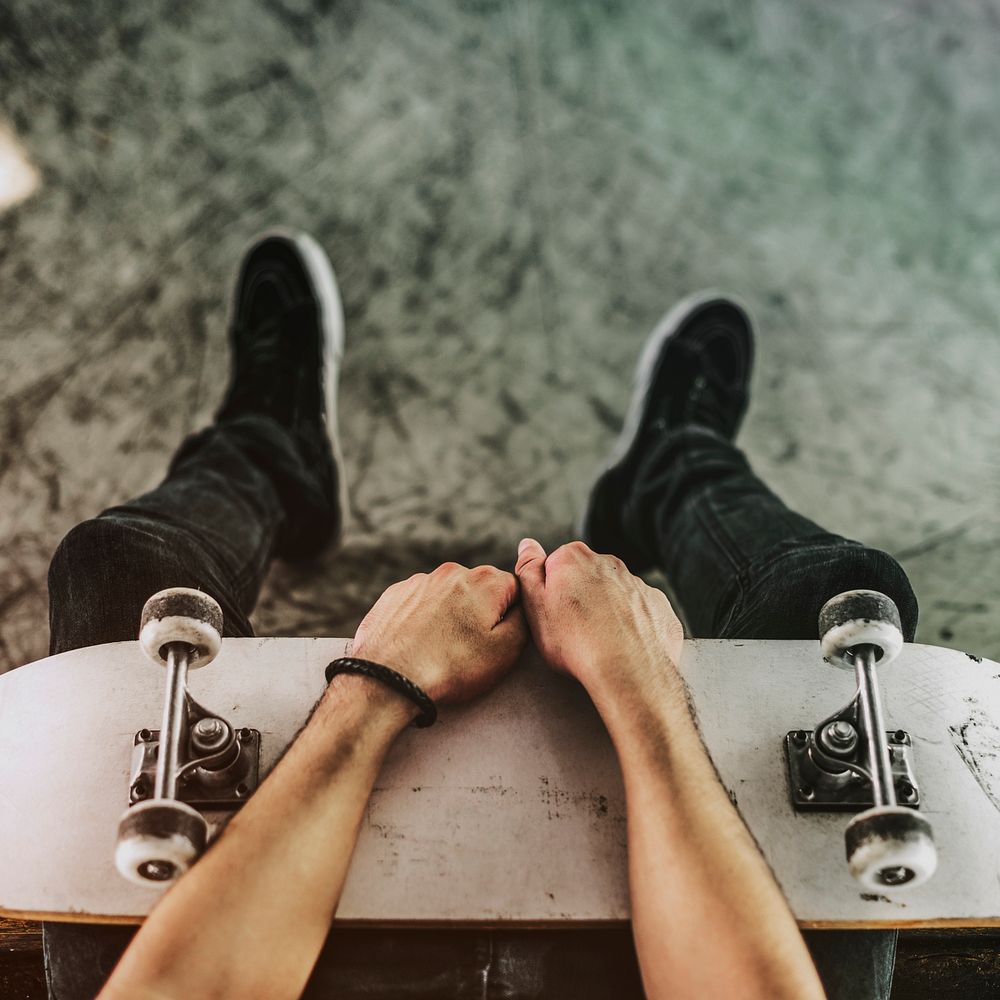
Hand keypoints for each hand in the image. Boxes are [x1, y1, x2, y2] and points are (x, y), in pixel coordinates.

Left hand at [351, 562, 526, 703]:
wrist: (388, 679)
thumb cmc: (451, 668)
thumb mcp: (505, 651)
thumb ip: (524, 620)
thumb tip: (523, 606)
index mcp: (485, 581)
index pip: (515, 589)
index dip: (511, 616)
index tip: (497, 640)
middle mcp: (452, 571)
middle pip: (480, 590)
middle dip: (480, 614)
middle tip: (470, 648)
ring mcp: (420, 581)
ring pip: (448, 595)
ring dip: (451, 616)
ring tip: (441, 649)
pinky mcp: (395, 594)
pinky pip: (420, 602)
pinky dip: (423, 618)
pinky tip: (419, 643)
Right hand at [514, 538, 683, 701]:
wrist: (627, 671)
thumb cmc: (573, 641)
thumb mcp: (535, 607)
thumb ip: (528, 570)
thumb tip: (528, 544)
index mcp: (574, 558)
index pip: (555, 565)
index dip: (550, 591)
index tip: (551, 614)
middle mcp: (609, 563)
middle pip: (587, 576)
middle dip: (580, 597)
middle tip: (572, 630)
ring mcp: (637, 584)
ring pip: (615, 594)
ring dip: (606, 611)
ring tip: (598, 643)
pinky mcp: (658, 606)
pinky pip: (641, 611)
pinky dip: (632, 625)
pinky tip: (623, 647)